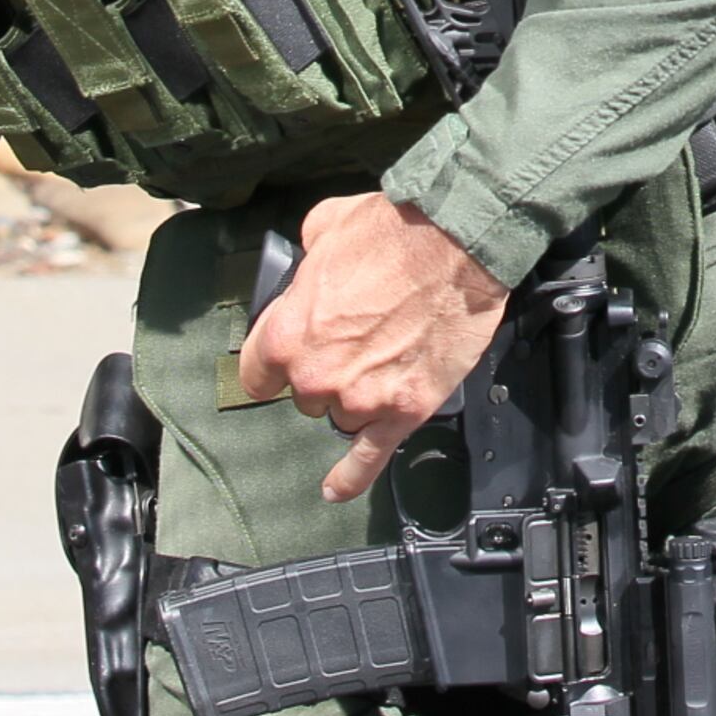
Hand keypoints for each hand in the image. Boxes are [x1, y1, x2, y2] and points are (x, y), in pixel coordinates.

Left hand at [234, 194, 510, 504]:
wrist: (458, 240)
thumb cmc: (393, 228)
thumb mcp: (323, 226)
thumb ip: (304, 260)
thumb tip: (307, 266)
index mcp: (286, 334)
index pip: (257, 375)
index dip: (275, 363)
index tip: (289, 358)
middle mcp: (315, 375)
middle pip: (305, 396)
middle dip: (325, 373)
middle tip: (355, 342)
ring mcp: (361, 398)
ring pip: (342, 417)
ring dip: (355, 397)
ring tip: (382, 362)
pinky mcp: (403, 410)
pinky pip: (369, 459)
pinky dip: (352, 478)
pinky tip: (336, 489)